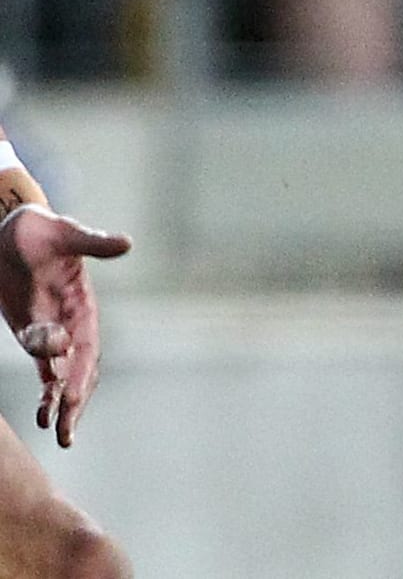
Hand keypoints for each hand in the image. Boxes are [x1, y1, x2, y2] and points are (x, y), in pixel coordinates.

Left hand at [0, 205, 131, 446]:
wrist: (15, 232)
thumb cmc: (40, 230)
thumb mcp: (65, 233)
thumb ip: (93, 243)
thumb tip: (127, 244)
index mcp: (84, 304)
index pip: (87, 346)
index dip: (78, 374)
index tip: (67, 398)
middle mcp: (74, 323)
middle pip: (80, 370)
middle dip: (73, 401)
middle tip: (65, 432)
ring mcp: (55, 330)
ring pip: (63, 377)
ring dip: (60, 405)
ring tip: (57, 433)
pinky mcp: (35, 333)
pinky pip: (46, 370)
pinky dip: (46, 392)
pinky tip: (42, 416)